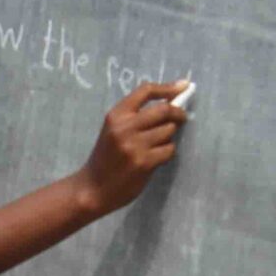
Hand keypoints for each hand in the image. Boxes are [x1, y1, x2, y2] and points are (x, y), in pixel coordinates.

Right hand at [78, 81, 188, 217]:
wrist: (93, 188)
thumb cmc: (106, 158)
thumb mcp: (113, 130)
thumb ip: (135, 117)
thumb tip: (169, 102)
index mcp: (116, 115)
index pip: (146, 91)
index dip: (168, 88)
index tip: (183, 87)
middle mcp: (125, 127)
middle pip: (163, 110)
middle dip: (178, 113)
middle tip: (182, 118)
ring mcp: (135, 145)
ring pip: (168, 131)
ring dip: (169, 137)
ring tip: (157, 145)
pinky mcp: (144, 162)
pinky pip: (169, 150)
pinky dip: (167, 153)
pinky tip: (156, 159)